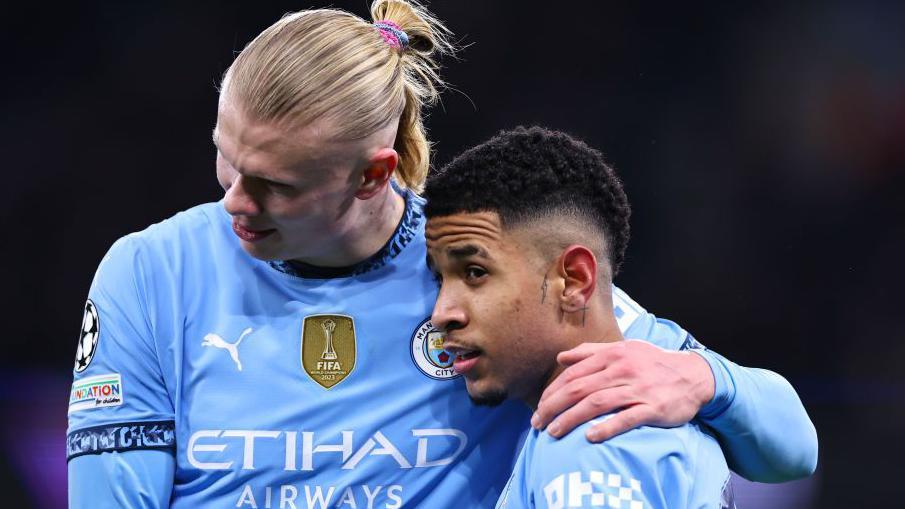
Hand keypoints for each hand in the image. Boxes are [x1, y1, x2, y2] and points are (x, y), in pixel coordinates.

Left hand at [532, 340, 714, 441]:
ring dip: (571, 419)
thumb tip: (561, 357)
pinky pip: (626, 418)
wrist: (693, 374)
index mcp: (612, 355)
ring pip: (596, 403)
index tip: (539, 407)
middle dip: (554, 407)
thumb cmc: (652, 363)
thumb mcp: (623, 349)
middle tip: (538, 423)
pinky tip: (589, 437)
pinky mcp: (653, 408)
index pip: (574, 374)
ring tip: (554, 432)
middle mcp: (622, 370)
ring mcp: (637, 389)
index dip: (553, 391)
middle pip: (579, 389)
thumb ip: (591, 352)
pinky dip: (606, 427)